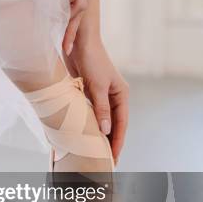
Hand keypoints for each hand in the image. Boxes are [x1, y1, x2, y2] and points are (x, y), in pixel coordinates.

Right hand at [39, 0, 90, 55]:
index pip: (79, 5)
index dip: (73, 24)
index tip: (66, 40)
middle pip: (82, 11)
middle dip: (75, 32)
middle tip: (68, 52)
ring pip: (78, 7)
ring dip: (71, 27)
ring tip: (63, 44)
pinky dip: (66, 10)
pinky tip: (58, 23)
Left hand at [65, 35, 128, 163]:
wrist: (80, 40)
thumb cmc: (91, 60)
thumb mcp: (96, 86)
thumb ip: (101, 109)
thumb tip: (106, 131)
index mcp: (121, 94)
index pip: (121, 123)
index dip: (118, 142)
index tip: (114, 158)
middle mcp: (114, 96)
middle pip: (113, 124)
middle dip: (110, 142)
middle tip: (105, 161)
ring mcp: (102, 94)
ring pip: (102, 120)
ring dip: (99, 134)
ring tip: (96, 152)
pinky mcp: (90, 92)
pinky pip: (91, 113)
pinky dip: (89, 124)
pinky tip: (85, 134)